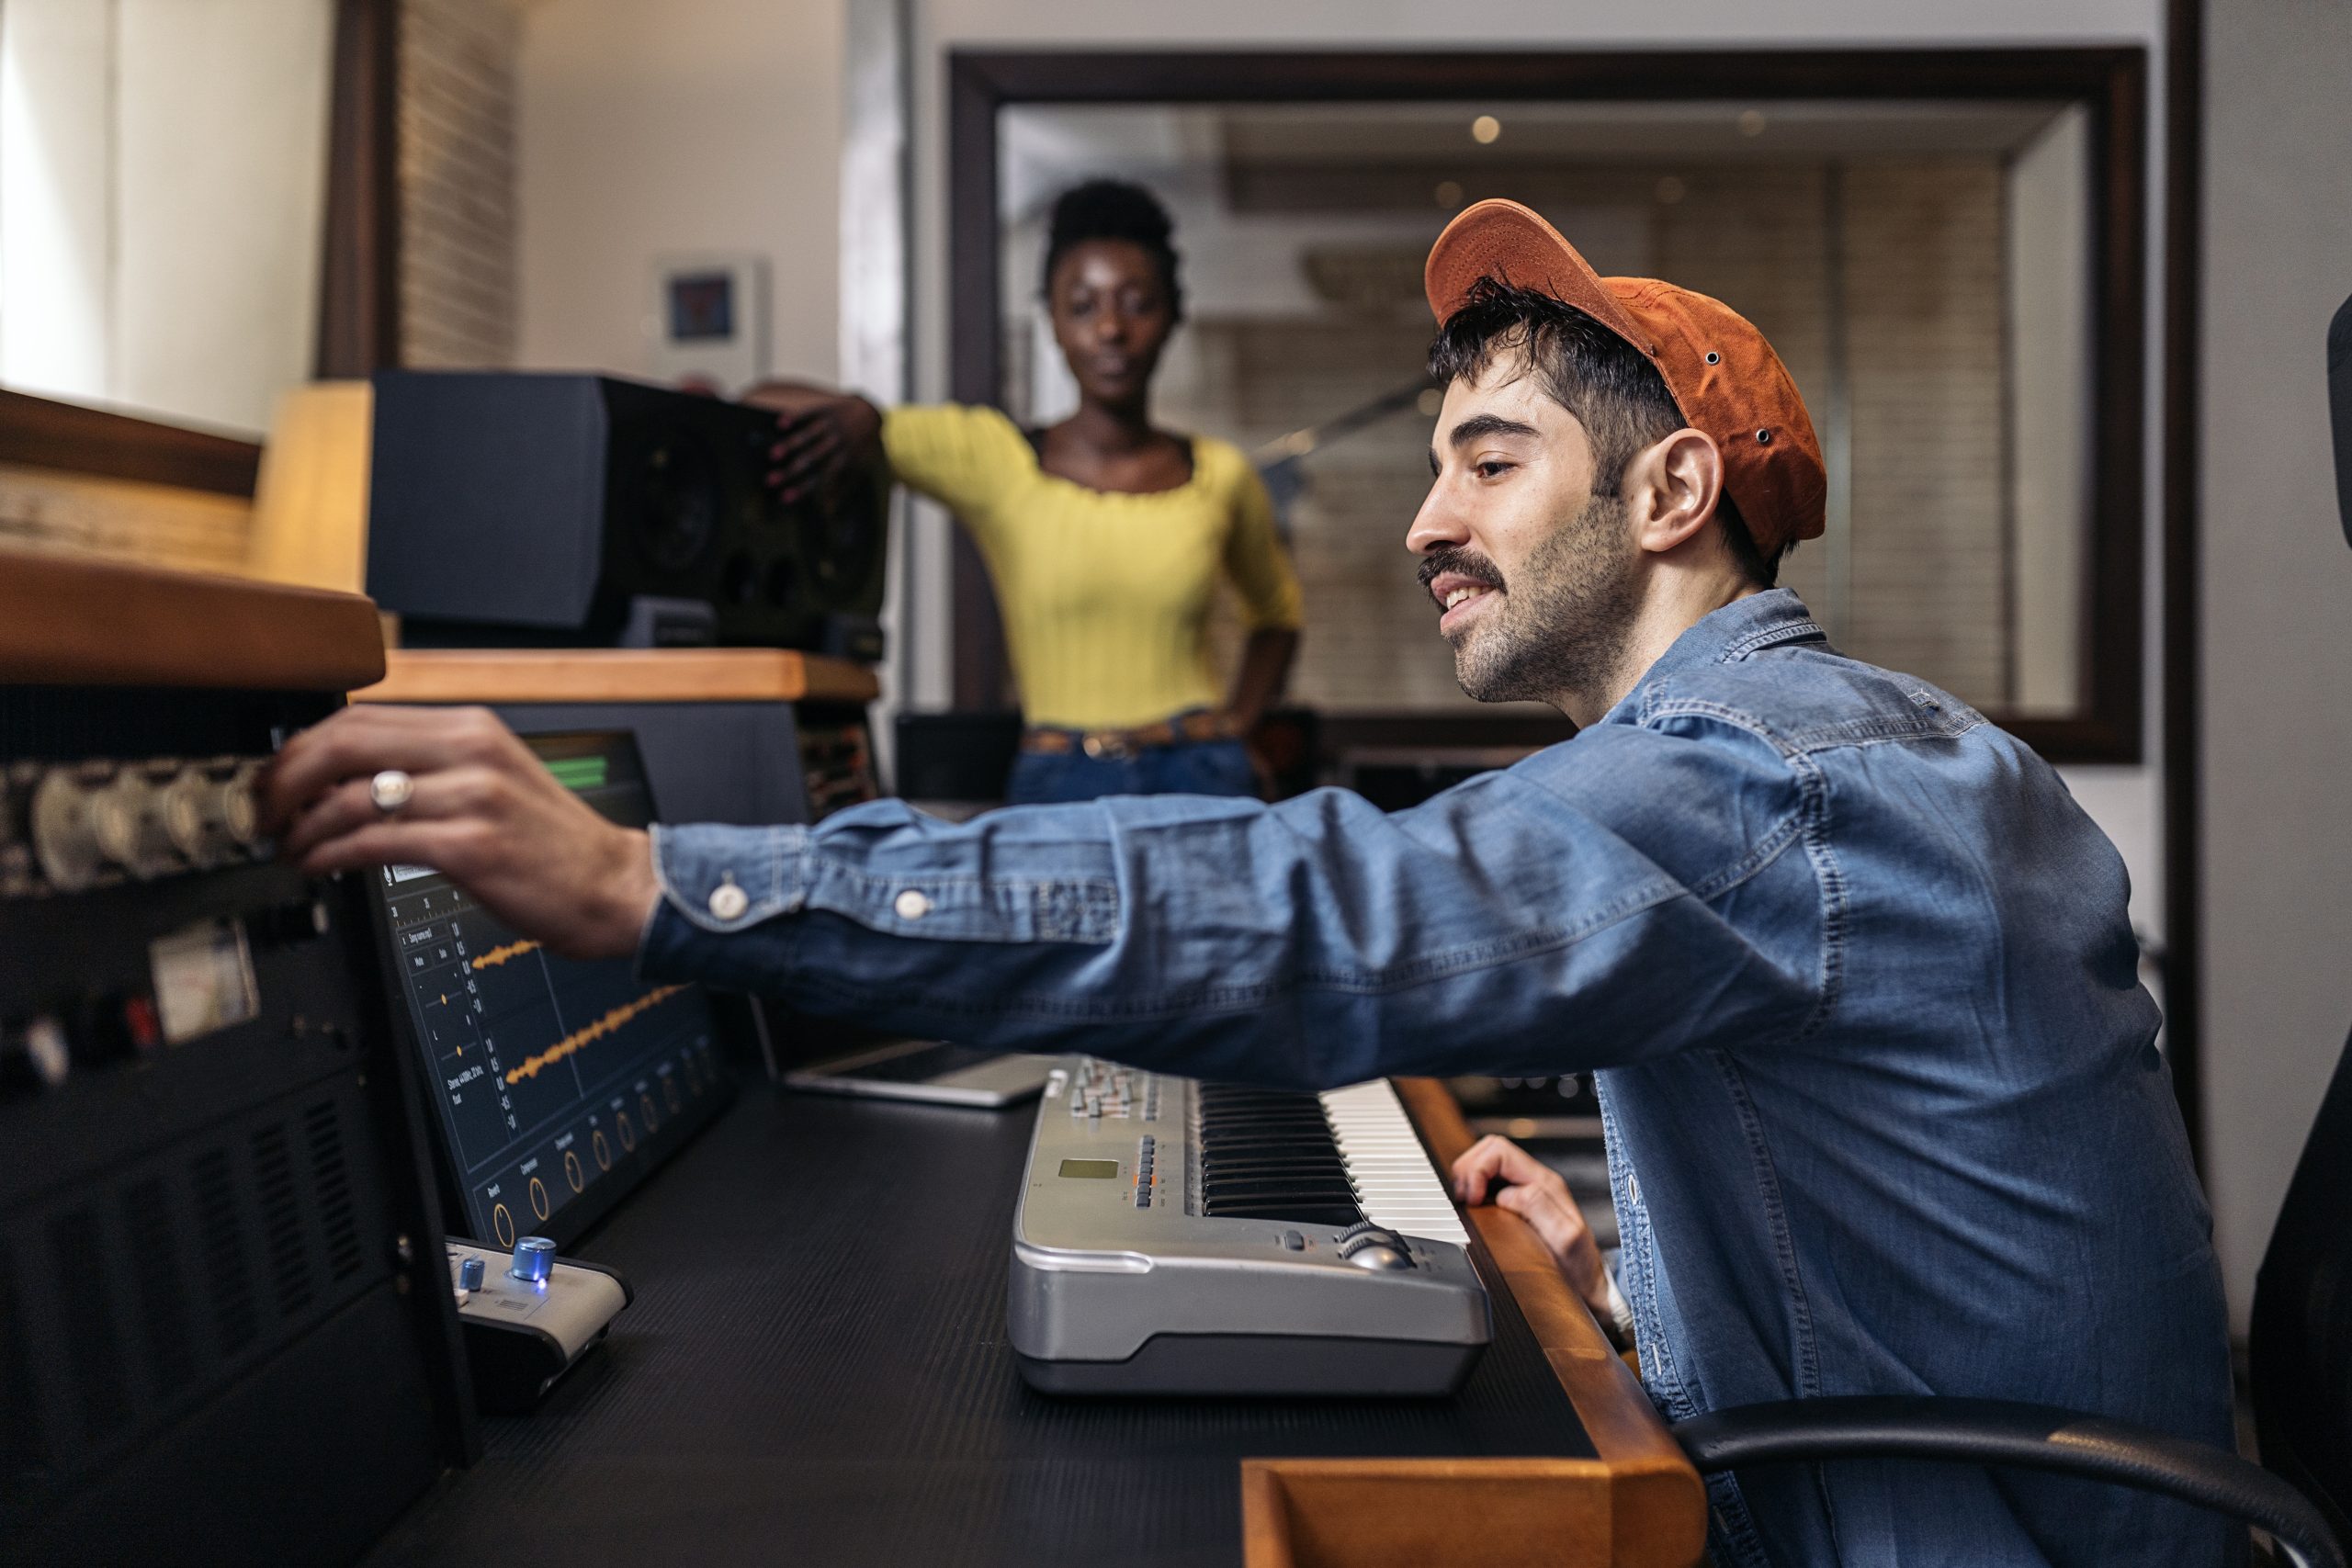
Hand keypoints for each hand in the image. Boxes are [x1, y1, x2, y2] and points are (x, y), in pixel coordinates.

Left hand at [258, 706, 661, 960]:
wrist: (614, 887)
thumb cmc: (552, 846)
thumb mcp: (492, 781)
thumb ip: (427, 769)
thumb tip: (342, 779)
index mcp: (471, 729)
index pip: (360, 717)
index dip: (300, 747)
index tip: (275, 778)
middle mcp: (470, 752)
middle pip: (343, 743)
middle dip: (285, 779)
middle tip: (264, 812)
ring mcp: (472, 797)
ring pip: (351, 796)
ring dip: (301, 827)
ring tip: (289, 848)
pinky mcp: (469, 847)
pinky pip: (373, 843)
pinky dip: (329, 855)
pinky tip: (318, 867)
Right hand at [740, 381, 883, 505]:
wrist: (869, 414)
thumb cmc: (859, 448)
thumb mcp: (857, 468)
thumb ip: (841, 488)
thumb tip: (829, 512)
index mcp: (844, 461)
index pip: (821, 478)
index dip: (802, 488)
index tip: (784, 498)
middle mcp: (837, 444)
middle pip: (812, 459)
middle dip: (791, 471)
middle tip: (769, 481)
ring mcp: (831, 426)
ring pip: (809, 436)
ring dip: (790, 445)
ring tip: (772, 455)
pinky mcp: (826, 409)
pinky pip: (810, 413)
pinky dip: (796, 417)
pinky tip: (781, 423)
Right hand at [1451, 1134, 1612, 1320]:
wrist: (1590, 1287)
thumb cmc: (1579, 1267)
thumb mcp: (1565, 1238)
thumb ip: (1538, 1207)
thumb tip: (1505, 1194)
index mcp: (1545, 1183)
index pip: (1499, 1151)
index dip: (1477, 1170)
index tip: (1471, 1199)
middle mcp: (1536, 1181)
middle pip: (1491, 1150)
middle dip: (1469, 1169)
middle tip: (1464, 1200)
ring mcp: (1528, 1191)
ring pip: (1489, 1163)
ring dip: (1471, 1178)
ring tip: (1467, 1204)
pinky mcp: (1521, 1204)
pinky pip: (1492, 1183)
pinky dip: (1476, 1190)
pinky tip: (1475, 1209)